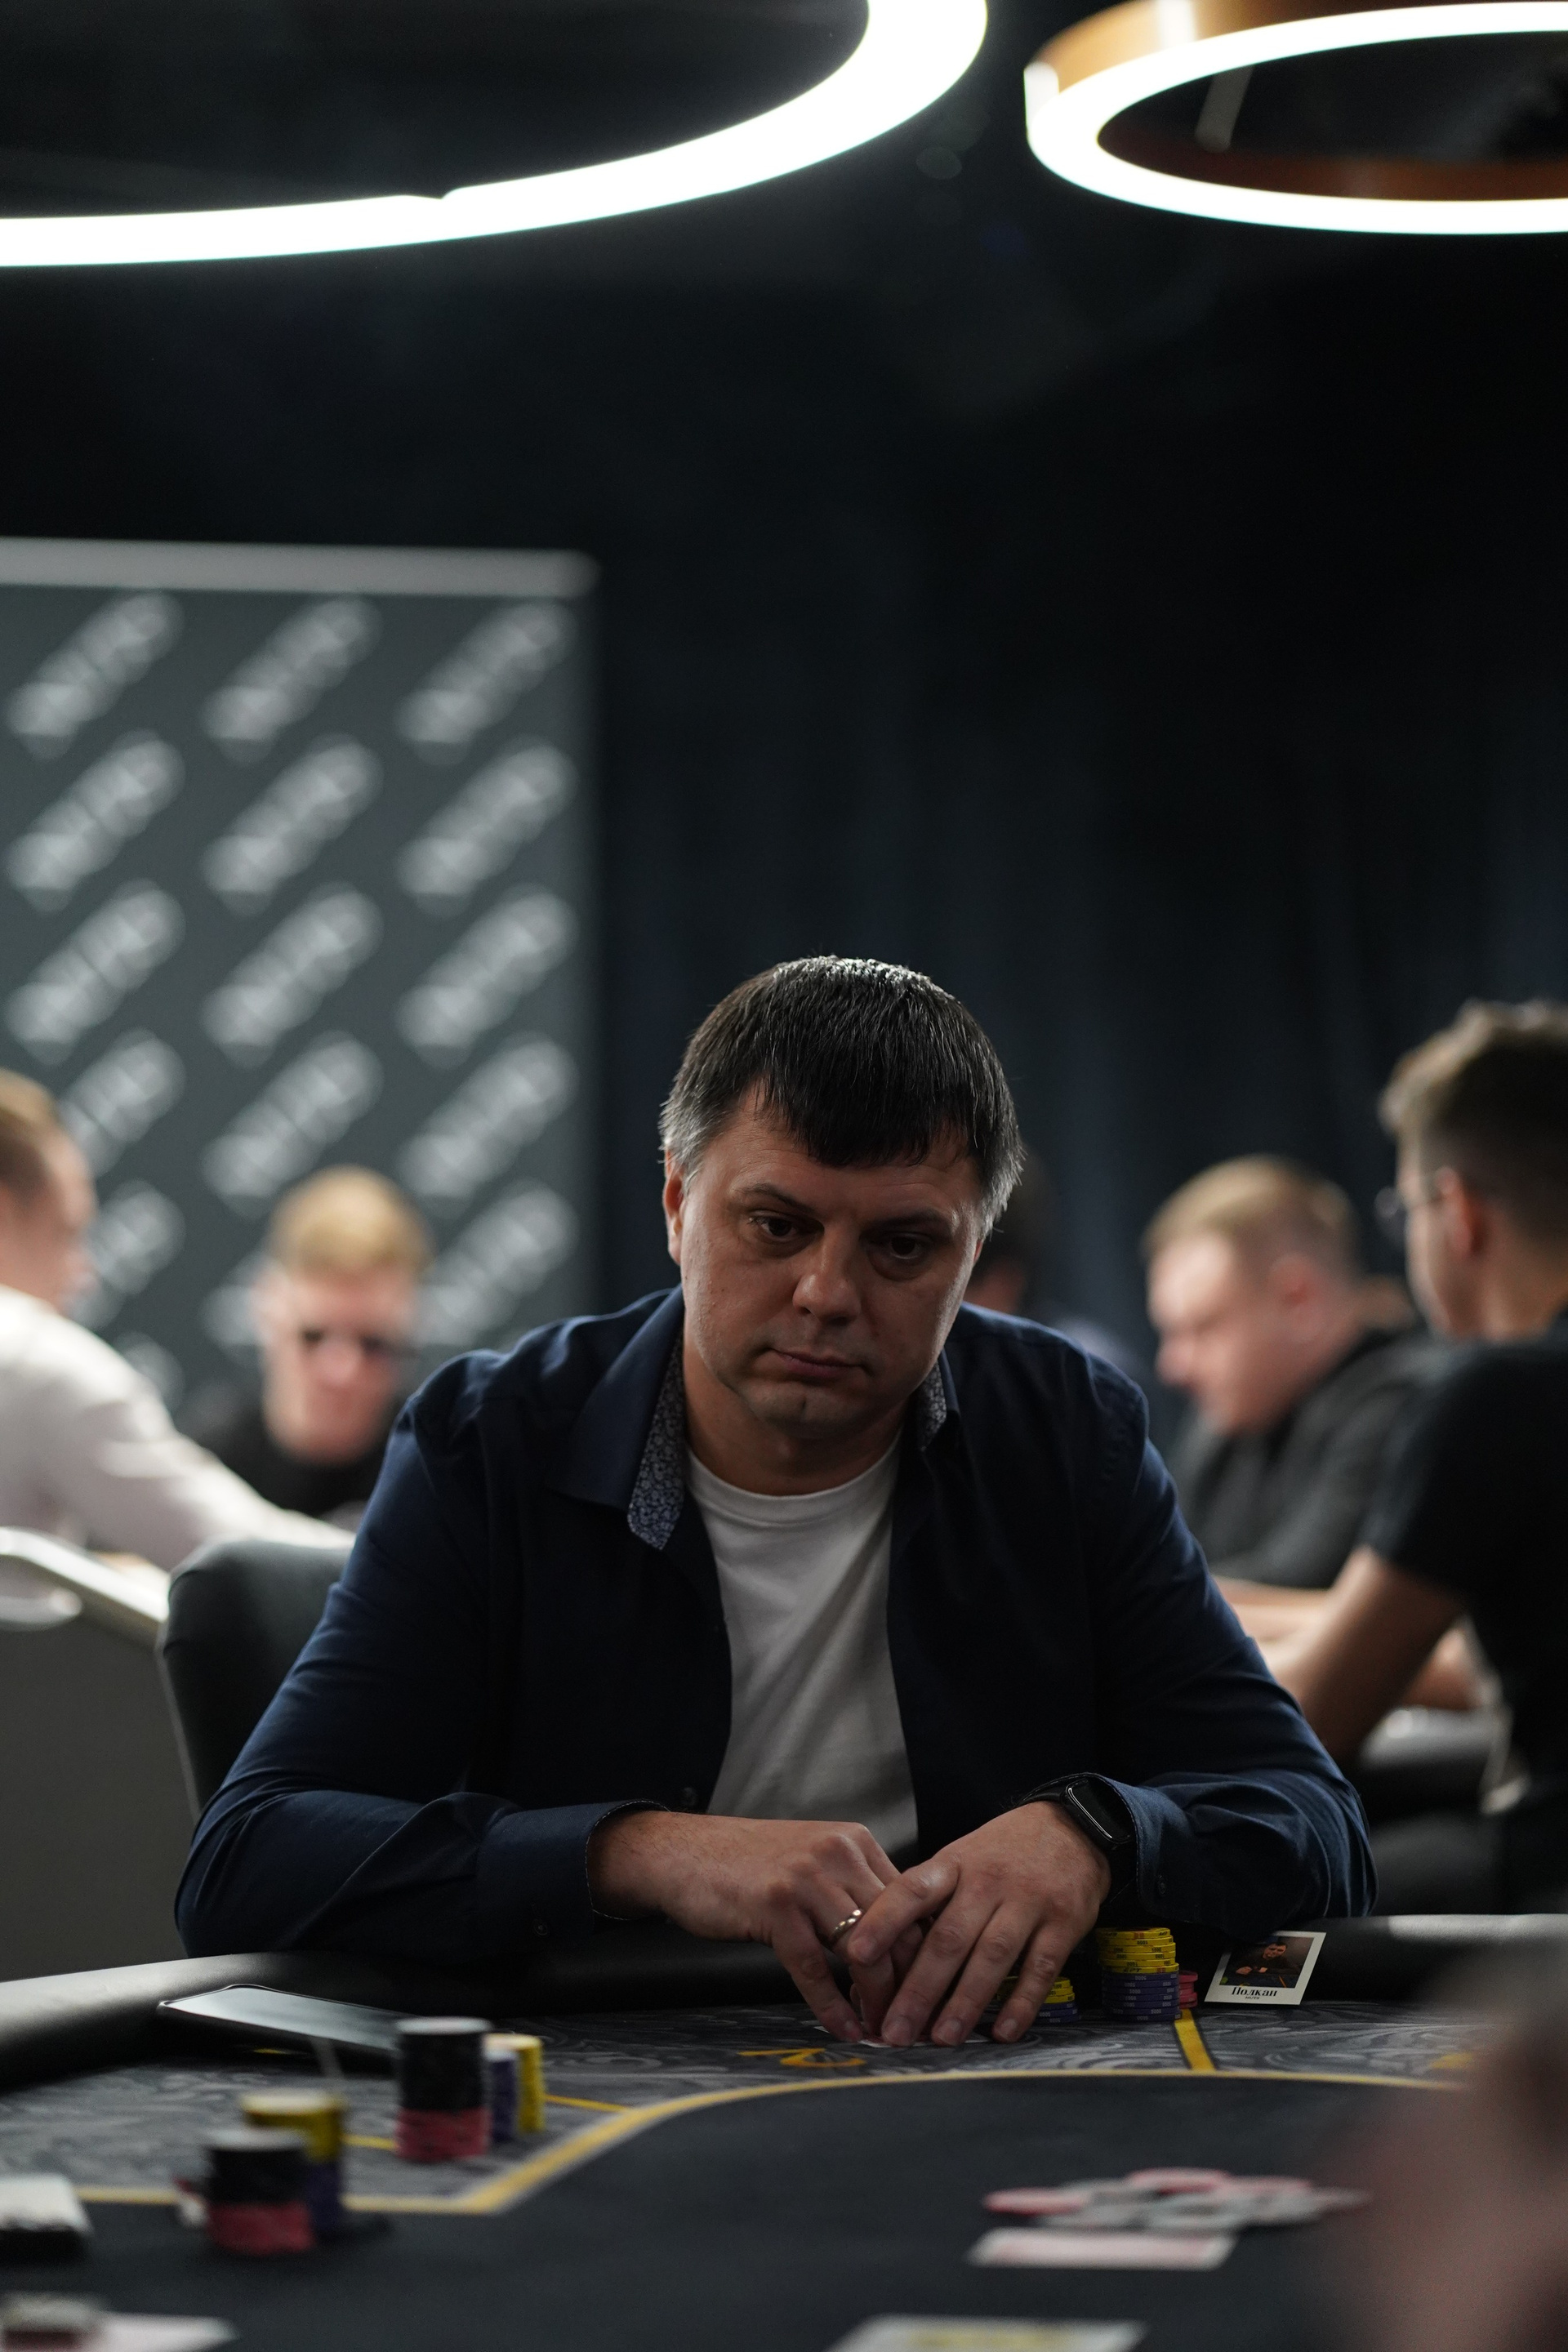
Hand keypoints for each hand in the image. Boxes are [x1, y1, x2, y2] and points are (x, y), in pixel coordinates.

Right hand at [587, 1810, 912, 2041]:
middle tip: (912, 2024)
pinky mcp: (774, 1905)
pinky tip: (844, 2029)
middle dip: (910, 1985)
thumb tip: (897, 1947)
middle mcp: (838, 1853)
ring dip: (877, 2001)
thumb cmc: (749, 1867)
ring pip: (863, 1951)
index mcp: (855, 1842)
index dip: (925, 1955)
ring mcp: (805, 1878)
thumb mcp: (812, 1863)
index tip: (929, 1993)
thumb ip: (852, 1890)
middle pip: (898, 1929)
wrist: (683, 1851)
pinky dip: (833, 2006)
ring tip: (882, 2032)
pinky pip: (814, 1968)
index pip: (911, 1904)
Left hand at [844, 1801, 1111, 2047]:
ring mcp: (1029, 1902)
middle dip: (919, 1988)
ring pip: (992, 1957)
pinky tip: (1002, 2032)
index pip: (912, 1890)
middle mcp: (988, 1882)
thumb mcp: (961, 1859)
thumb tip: (886, 1955)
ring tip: (941, 2038)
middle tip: (895, 2030)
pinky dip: (1021, 2003)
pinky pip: (1041, 1969)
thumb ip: (929, 1902)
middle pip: (949, 1937)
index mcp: (955, 1864)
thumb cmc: (1002, 1853)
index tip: (856, 1955)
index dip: (883, 1921)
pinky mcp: (1064, 1924)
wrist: (1073, 1827)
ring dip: (965, 2002)